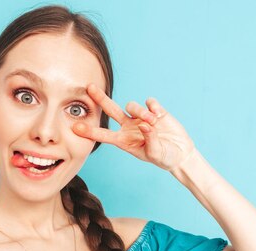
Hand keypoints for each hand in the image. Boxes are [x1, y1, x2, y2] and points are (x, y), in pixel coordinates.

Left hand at [72, 83, 196, 171]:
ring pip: (132, 106)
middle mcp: (129, 127)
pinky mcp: (154, 111)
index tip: (76, 128)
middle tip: (89, 87)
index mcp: (125, 140)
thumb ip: (150, 140)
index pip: (104, 135)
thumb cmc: (164, 157)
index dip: (90, 131)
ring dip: (141, 112)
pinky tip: (159, 115)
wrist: (180, 153)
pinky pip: (149, 102)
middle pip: (111, 110)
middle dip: (100, 99)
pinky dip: (153, 107)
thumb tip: (144, 124)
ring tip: (153, 122)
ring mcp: (141, 117)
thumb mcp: (156, 154)